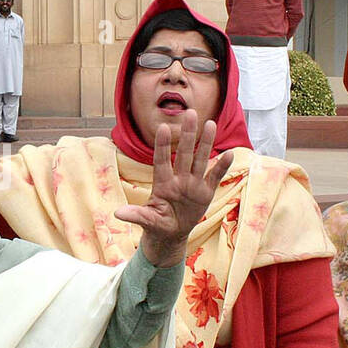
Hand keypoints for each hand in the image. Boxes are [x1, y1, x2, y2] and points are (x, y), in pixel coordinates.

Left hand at [115, 112, 231, 267]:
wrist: (171, 234)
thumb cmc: (156, 224)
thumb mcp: (146, 221)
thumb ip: (136, 215)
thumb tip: (117, 213)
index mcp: (162, 184)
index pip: (162, 161)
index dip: (162, 145)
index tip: (163, 127)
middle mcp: (178, 180)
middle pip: (184, 154)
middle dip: (187, 135)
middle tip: (190, 112)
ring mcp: (193, 184)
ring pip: (201, 160)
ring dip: (206, 143)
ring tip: (210, 123)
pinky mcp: (205, 193)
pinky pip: (214, 177)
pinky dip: (222, 167)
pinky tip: (229, 153)